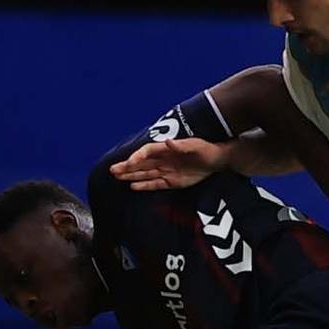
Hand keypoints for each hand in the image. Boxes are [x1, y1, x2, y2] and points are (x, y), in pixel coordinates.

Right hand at [108, 138, 227, 190]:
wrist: (215, 161)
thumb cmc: (205, 150)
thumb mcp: (195, 146)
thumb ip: (181, 145)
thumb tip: (168, 142)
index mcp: (166, 149)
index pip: (147, 152)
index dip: (137, 157)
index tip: (129, 163)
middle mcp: (163, 160)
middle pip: (141, 163)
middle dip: (127, 167)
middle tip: (112, 170)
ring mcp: (165, 171)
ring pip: (144, 174)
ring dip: (131, 175)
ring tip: (117, 177)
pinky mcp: (171, 181)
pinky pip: (154, 184)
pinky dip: (144, 185)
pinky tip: (132, 186)